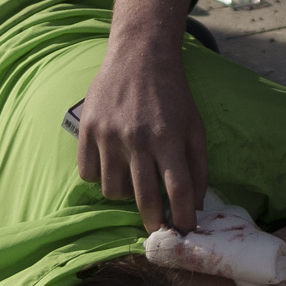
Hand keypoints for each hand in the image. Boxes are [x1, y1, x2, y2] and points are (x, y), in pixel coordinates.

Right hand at [69, 0, 209, 227]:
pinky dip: (99, 176)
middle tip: (158, 229)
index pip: (178, 190)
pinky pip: (88, 173)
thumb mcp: (195, 126)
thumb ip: (198, 166)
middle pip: (145, 198)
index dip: (184, 217)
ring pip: (112, 190)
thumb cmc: (173, 94)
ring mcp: (109, 134)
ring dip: (125, 194)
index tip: (185, 230)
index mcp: (169, 138)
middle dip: (154, 221)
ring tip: (133, 182)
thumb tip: (198, 205)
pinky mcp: (87, 129)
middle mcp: (138, 138)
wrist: (139, 56)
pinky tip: (112, 165)